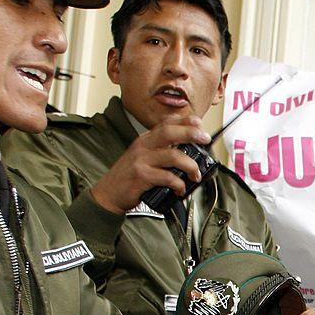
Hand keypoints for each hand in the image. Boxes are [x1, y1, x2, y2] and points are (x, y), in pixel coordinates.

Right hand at [90, 114, 210, 213]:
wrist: (109, 193)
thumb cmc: (130, 177)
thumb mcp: (144, 158)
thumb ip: (163, 153)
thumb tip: (190, 156)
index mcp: (146, 140)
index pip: (166, 123)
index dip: (184, 121)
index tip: (199, 123)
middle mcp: (143, 146)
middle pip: (169, 132)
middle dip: (190, 133)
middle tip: (205, 139)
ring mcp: (142, 160)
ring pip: (173, 156)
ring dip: (190, 166)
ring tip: (195, 175)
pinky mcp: (141, 176)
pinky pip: (167, 177)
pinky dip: (178, 184)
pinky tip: (180, 190)